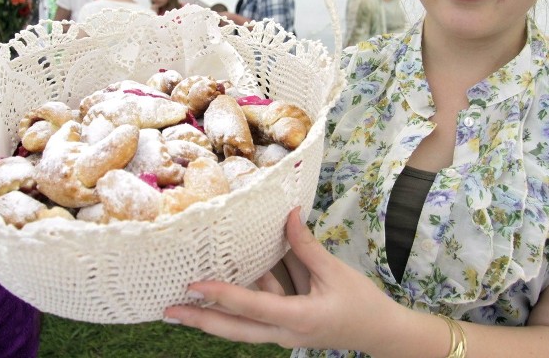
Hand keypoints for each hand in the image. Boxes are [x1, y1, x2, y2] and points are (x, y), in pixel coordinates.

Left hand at [163, 208, 393, 352]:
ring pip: (241, 328)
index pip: (251, 306)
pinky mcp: (285, 329)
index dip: (221, 295)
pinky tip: (218, 294)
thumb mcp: (334, 271)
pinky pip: (255, 319)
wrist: (380, 333)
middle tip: (167, 310)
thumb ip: (307, 245)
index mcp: (298, 318)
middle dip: (200, 321)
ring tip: (181, 306)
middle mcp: (284, 332)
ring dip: (212, 318)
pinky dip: (237, 308)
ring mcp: (283, 334)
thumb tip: (289, 214)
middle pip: (234, 330)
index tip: (193, 286)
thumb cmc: (360, 303)